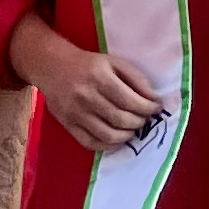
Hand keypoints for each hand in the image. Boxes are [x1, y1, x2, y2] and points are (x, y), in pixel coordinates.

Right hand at [12, 18, 166, 153]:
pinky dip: (108, 146)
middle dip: (139, 122)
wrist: (52, 67)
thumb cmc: (88, 64)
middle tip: (144, 119)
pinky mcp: (67, 124)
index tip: (156, 108)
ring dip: (127, 136)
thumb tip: (154, 99)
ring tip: (132, 129)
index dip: (148, 108)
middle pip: (121, 119)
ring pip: (108, 135)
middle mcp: (86, 97)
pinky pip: (91, 143)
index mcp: (100, 78)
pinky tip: (117, 139)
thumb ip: (137, 79)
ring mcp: (75, 113)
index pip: (131, 101)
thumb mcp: (114, 62)